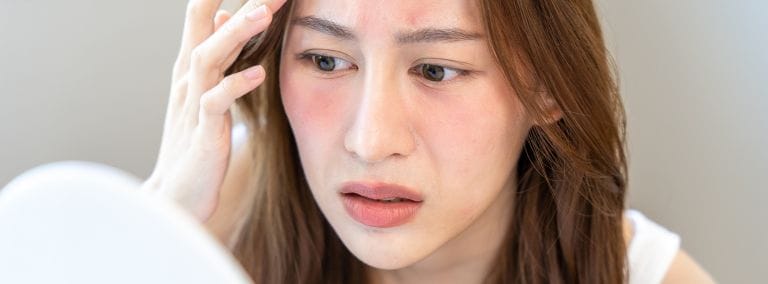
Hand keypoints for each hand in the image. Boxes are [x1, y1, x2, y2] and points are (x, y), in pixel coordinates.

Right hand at [142, 0, 287, 220]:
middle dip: (239, 5)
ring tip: (265, 14)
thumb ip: (218, 55)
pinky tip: (260, 74)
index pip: (202, 18)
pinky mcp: (203, 133)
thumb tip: (226, 16)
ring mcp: (193, 105)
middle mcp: (189, 80)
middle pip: (206, 29)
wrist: (177, 194)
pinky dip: (235, 86)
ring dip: (235, 34)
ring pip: (208, 58)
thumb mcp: (206, 92)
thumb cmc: (196, 142)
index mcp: (192, 69)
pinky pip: (215, 103)